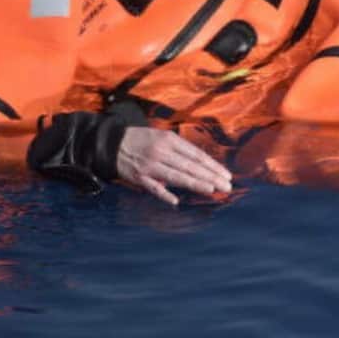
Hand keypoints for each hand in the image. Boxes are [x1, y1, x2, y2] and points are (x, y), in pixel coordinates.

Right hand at [115, 127, 232, 204]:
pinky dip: (163, 193)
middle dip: (210, 176)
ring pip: (175, 176)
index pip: (196, 154)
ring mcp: (149, 165)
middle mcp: (161, 152)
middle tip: (226, 186)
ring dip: (194, 183)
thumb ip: (180, 150)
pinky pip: (152, 187)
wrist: (112, 143)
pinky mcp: (137, 177)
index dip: (212, 165)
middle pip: (190, 166)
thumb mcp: (162, 136)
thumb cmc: (142, 140)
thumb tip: (200, 165)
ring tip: (211, 189)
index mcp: (169, 140)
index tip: (226, 175)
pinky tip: (175, 200)